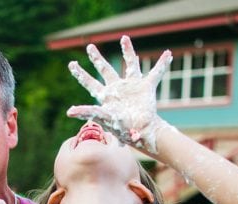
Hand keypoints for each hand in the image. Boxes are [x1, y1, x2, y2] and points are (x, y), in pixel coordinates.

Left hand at [67, 35, 172, 153]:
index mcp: (106, 96)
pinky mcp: (146, 87)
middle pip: (105, 70)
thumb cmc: (122, 128)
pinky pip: (155, 73)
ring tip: (124, 38)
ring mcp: (132, 87)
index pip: (90, 83)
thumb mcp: (103, 118)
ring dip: (128, 51)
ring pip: (130, 64)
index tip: (72, 64)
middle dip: (97, 59)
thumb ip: (87, 112)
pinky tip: (168, 54)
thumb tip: (69, 111)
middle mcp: (117, 89)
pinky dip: (162, 64)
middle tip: (90, 47)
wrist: (141, 132)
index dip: (81, 74)